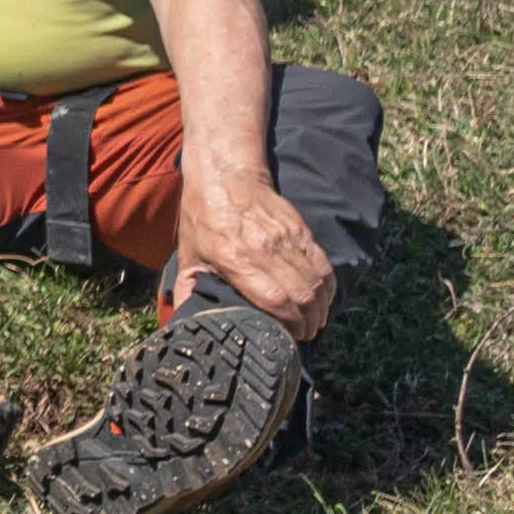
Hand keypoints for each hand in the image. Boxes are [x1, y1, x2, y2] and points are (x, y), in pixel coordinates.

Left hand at [175, 175, 333, 336]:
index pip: (275, 300)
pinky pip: (324, 264)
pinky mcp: (301, 230)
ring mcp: (286, 239)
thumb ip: (188, 290)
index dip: (289, 324)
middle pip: (303, 295)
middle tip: (305, 334)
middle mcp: (265, 250)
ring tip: (315, 320)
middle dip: (309, 322)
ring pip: (318, 282)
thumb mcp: (188, 255)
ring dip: (322, 307)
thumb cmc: (202, 218)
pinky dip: (328, 286)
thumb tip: (185, 321)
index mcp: (235, 260)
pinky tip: (322, 298)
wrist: (224, 176)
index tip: (289, 338)